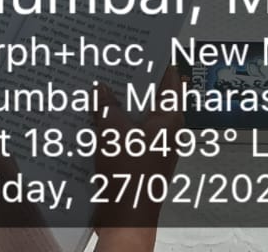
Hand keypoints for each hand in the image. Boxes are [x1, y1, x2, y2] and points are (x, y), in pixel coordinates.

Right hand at [91, 74, 180, 235]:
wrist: (126, 220)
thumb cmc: (129, 177)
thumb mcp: (112, 133)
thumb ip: (106, 107)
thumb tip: (101, 89)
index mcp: (169, 119)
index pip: (171, 80)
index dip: (158, 61)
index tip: (144, 47)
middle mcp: (167, 131)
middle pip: (154, 97)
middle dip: (135, 82)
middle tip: (115, 65)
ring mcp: (155, 147)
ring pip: (140, 116)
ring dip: (123, 104)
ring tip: (101, 87)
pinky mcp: (141, 161)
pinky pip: (130, 134)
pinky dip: (117, 124)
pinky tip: (96, 119)